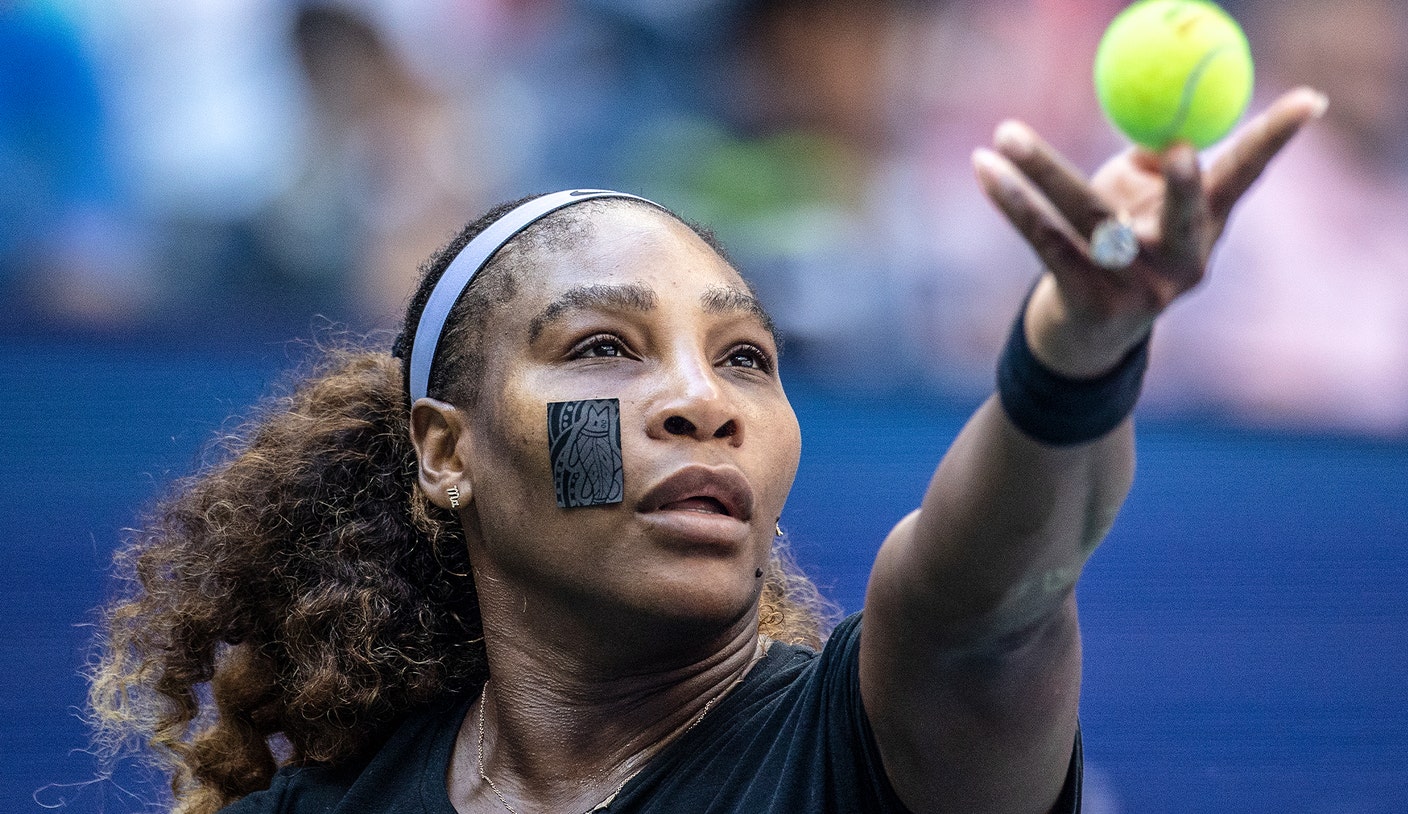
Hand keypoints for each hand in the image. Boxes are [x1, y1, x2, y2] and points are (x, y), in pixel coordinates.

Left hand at [973, 87, 1327, 378]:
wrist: (1086, 340)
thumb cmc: (1121, 248)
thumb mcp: (1147, 209)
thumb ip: (1153, 167)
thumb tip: (1157, 130)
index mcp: (1205, 229)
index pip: (1245, 176)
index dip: (1275, 140)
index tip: (1308, 101)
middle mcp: (1181, 262)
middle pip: (1184, 214)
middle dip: (1187, 184)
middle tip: (1180, 148)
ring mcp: (1136, 288)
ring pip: (1088, 218)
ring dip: (1042, 170)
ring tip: (1006, 133)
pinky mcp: (1087, 302)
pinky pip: (1044, 240)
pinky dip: (1012, 201)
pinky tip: (985, 169)